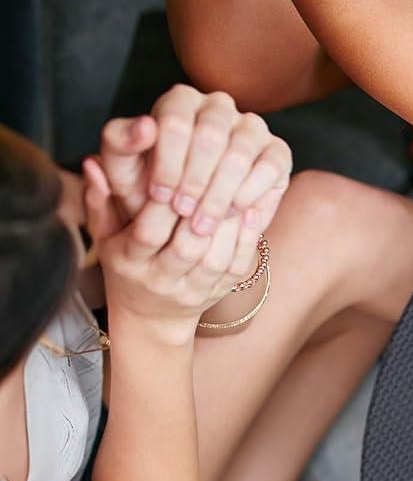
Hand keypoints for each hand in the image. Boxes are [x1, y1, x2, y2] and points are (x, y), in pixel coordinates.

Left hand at [82, 85, 290, 238]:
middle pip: (211, 134)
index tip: (159, 196)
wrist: (189, 217)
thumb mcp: (124, 170)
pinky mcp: (277, 151)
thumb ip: (120, 142)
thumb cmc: (153, 189)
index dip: (167, 163)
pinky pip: (269, 166)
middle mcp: (219, 106)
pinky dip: (249, 192)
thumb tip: (145, 125)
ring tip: (203, 223)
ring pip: (240, 152)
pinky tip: (231, 213)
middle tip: (182, 213)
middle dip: (194, 180)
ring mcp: (252, 127)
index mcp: (180, 100)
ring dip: (219, 193)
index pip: (176, 121)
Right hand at [84, 165, 262, 333]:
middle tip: (217, 177)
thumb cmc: (126, 264)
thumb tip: (92, 161)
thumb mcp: (105, 235)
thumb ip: (100, 199)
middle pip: (186, 247)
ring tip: (238, 190)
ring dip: (230, 226)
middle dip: (201, 213)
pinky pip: (237, 268)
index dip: (163, 205)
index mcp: (128, 262)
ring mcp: (192, 291)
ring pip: (215, 259)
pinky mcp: (218, 294)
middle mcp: (160, 280)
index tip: (177, 172)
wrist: (150, 318)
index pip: (147, 232)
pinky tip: (252, 212)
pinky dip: (247, 240)